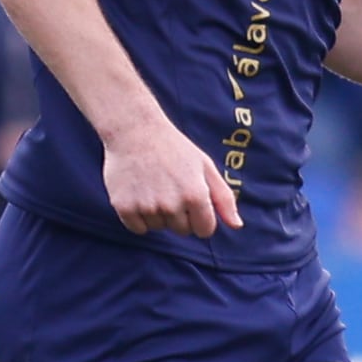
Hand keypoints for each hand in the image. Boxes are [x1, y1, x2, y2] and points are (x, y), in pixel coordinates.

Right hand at [102, 114, 240, 236]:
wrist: (135, 131)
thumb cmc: (174, 148)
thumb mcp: (205, 167)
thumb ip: (224, 198)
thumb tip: (237, 226)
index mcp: (196, 195)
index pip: (204, 230)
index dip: (200, 217)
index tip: (191, 200)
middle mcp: (172, 204)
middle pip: (182, 230)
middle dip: (179, 215)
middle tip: (169, 188)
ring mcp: (147, 207)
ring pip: (159, 228)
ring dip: (157, 214)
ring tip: (152, 186)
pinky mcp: (124, 207)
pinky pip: (138, 228)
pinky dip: (138, 216)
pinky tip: (138, 193)